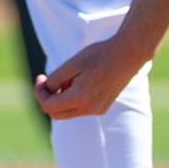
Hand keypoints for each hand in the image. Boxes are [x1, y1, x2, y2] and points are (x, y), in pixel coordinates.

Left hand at [33, 35, 152, 120]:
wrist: (129, 54)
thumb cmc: (100, 55)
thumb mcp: (72, 63)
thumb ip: (55, 79)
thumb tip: (46, 90)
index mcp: (80, 98)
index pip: (48, 106)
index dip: (39, 92)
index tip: (40, 77)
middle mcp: (89, 109)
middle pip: (56, 114)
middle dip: (48, 98)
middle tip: (47, 80)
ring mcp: (98, 110)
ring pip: (68, 112)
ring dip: (61, 98)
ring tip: (69, 77)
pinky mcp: (103, 107)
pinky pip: (80, 109)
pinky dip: (74, 99)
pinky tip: (80, 81)